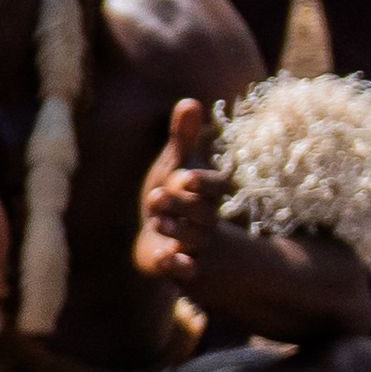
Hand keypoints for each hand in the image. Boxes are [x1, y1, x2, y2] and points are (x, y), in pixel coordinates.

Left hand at [129, 97, 227, 286]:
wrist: (168, 243)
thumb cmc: (175, 197)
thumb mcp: (177, 166)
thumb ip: (183, 137)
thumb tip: (190, 101)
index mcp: (209, 194)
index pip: (215, 187)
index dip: (201, 183)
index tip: (184, 177)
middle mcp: (208, 219)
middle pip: (204, 213)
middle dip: (180, 205)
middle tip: (155, 197)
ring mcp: (199, 246)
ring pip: (195, 240)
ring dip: (177, 231)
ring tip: (156, 221)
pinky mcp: (185, 268)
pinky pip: (187, 269)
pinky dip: (178, 265)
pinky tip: (166, 258)